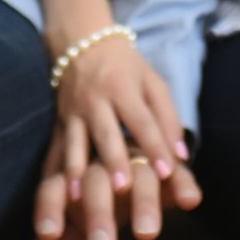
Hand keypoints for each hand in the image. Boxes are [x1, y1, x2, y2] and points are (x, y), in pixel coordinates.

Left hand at [16, 134, 201, 239]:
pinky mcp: (168, 163)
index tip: (49, 236)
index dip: (50, 210)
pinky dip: (184, 183)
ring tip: (146, 235)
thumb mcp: (73, 220)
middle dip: (98, 214)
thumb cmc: (96, 195)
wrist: (132, 150)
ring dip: (144, 204)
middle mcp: (102, 163)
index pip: (53, 189)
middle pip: (96, 183)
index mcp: (71, 175)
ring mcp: (137, 160)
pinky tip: (190, 201)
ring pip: (139, 176)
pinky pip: (178, 171)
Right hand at [50, 36, 191, 196]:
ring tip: (82, 197)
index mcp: (123, 87)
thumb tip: (181, 155)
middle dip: (114, 160)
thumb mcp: (152, 82)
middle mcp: (95, 100)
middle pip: (106, 134)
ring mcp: (73, 112)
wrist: (81, 42)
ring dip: (79, 170)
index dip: (154, 146)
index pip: (142, 121)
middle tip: (125, 187)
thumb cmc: (126, 68)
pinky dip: (58, 171)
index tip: (167, 173)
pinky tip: (62, 192)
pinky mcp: (59, 122)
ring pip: (76, 143)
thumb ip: (168, 117)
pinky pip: (57, 149)